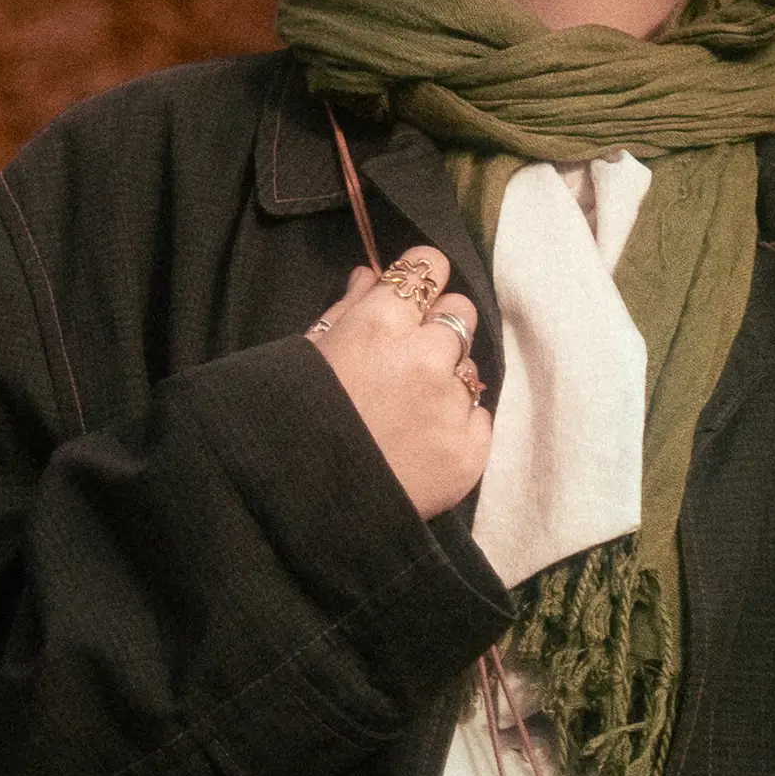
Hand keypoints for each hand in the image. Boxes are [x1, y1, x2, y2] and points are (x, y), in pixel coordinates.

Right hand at [306, 248, 492, 520]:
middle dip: (439, 326)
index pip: (429, 265)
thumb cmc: (295, 424)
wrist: (306, 510)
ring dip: (446, 381)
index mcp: (379, 324)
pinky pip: (479, 416)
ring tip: (407, 412)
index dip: (421, 278)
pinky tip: (421, 443)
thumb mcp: (307, 357)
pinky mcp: (470, 450)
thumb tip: (372, 275)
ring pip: (469, 368)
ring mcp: (452, 405)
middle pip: (461, 311)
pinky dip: (457, 426)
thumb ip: (347, 309)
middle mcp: (425, 356)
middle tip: (410, 358)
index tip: (413, 294)